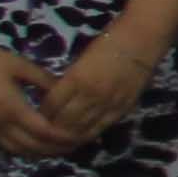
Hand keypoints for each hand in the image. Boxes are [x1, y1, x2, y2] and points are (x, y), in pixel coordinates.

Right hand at [0, 34, 82, 159]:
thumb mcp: (19, 65)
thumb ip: (44, 80)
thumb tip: (66, 91)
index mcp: (12, 108)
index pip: (45, 132)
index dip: (64, 136)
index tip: (81, 134)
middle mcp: (1, 123)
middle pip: (35, 146)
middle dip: (58, 148)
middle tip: (77, 143)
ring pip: (20, 151)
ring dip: (42, 152)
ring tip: (61, 146)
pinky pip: (7, 147)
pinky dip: (25, 150)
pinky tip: (37, 144)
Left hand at [40, 32, 155, 142]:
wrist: (143, 39)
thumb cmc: (109, 40)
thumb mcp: (82, 58)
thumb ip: (70, 79)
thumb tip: (55, 96)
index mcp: (78, 78)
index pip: (52, 105)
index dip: (41, 112)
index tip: (34, 113)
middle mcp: (93, 95)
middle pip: (64, 122)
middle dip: (51, 128)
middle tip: (42, 130)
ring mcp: (109, 104)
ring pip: (81, 130)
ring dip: (66, 136)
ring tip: (58, 137)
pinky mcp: (122, 109)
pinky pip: (100, 129)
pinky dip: (86, 135)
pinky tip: (78, 136)